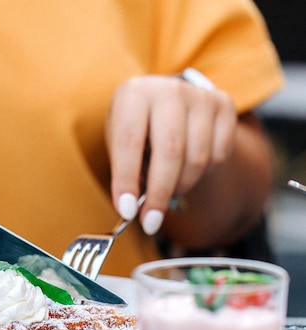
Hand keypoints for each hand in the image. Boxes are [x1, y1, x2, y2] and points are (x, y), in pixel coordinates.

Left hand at [106, 74, 236, 234]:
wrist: (168, 102)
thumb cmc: (137, 130)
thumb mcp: (120, 143)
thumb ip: (126, 172)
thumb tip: (134, 209)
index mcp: (133, 94)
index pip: (129, 143)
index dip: (127, 180)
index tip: (127, 211)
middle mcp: (169, 89)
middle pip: (170, 152)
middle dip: (159, 194)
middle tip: (150, 222)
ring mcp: (200, 96)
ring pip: (197, 159)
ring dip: (180, 187)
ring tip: (166, 189)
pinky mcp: (225, 105)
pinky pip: (218, 156)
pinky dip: (202, 175)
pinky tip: (187, 169)